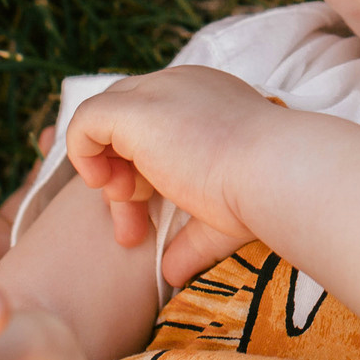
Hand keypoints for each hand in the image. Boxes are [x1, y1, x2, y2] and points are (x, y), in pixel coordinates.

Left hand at [67, 66, 278, 283]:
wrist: (276, 175)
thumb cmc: (262, 194)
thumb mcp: (220, 215)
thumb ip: (190, 238)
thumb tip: (171, 272)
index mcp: (205, 102)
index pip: (154, 125)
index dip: (143, 173)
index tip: (151, 219)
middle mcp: (180, 86)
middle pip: (126, 126)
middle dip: (122, 178)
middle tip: (133, 229)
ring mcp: (157, 92)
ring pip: (105, 125)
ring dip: (106, 172)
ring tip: (125, 208)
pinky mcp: (135, 109)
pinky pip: (85, 120)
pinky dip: (83, 154)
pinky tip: (105, 187)